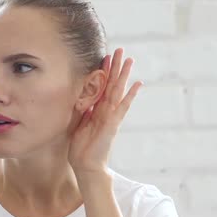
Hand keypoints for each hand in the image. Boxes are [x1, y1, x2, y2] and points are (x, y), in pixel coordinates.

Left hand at [68, 48, 142, 174]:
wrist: (86, 166)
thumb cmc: (82, 148)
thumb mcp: (79, 124)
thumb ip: (84, 111)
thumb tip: (81, 98)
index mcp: (98, 110)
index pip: (102, 86)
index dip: (104, 71)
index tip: (105, 56)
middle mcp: (106, 111)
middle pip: (112, 84)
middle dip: (116, 67)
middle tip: (120, 50)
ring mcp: (111, 117)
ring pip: (118, 91)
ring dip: (123, 75)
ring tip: (129, 59)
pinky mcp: (112, 124)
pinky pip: (122, 107)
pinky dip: (129, 95)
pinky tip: (137, 84)